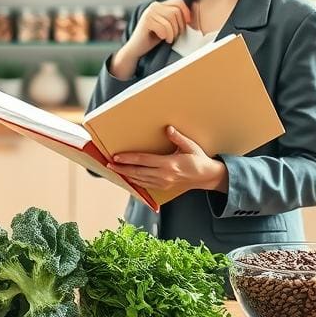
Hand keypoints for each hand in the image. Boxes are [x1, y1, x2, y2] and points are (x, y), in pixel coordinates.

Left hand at [108, 126, 227, 192]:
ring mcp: (163, 183)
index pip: (144, 161)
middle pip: (138, 172)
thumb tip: (168, 128)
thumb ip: (178, 138)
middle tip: (109, 165)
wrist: (206, 177)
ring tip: (114, 170)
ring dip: (125, 175)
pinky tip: (127, 177)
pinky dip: (134, 181)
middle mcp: (164, 176)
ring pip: (139, 180)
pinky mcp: (163, 188)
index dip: (129, 159)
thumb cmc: (198, 159)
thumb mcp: (190, 147)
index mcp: (169, 164)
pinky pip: (145, 185)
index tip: (117, 157)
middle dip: (122, 168)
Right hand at [127, 0, 191, 55]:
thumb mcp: (167, 26)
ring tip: (169, 39)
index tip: (188, 24)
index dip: (186, 12)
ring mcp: (149, 12)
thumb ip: (176, 18)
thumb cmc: (154, 38)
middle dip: (179, 26)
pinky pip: (164, 27)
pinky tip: (163, 39)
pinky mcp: (146, 21)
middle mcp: (154, 6)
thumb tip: (193, 14)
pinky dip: (166, 35)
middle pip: (176, 11)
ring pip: (171, 19)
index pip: (179, 2)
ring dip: (173, 32)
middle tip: (175, 36)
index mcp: (160, 5)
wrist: (136, 49)